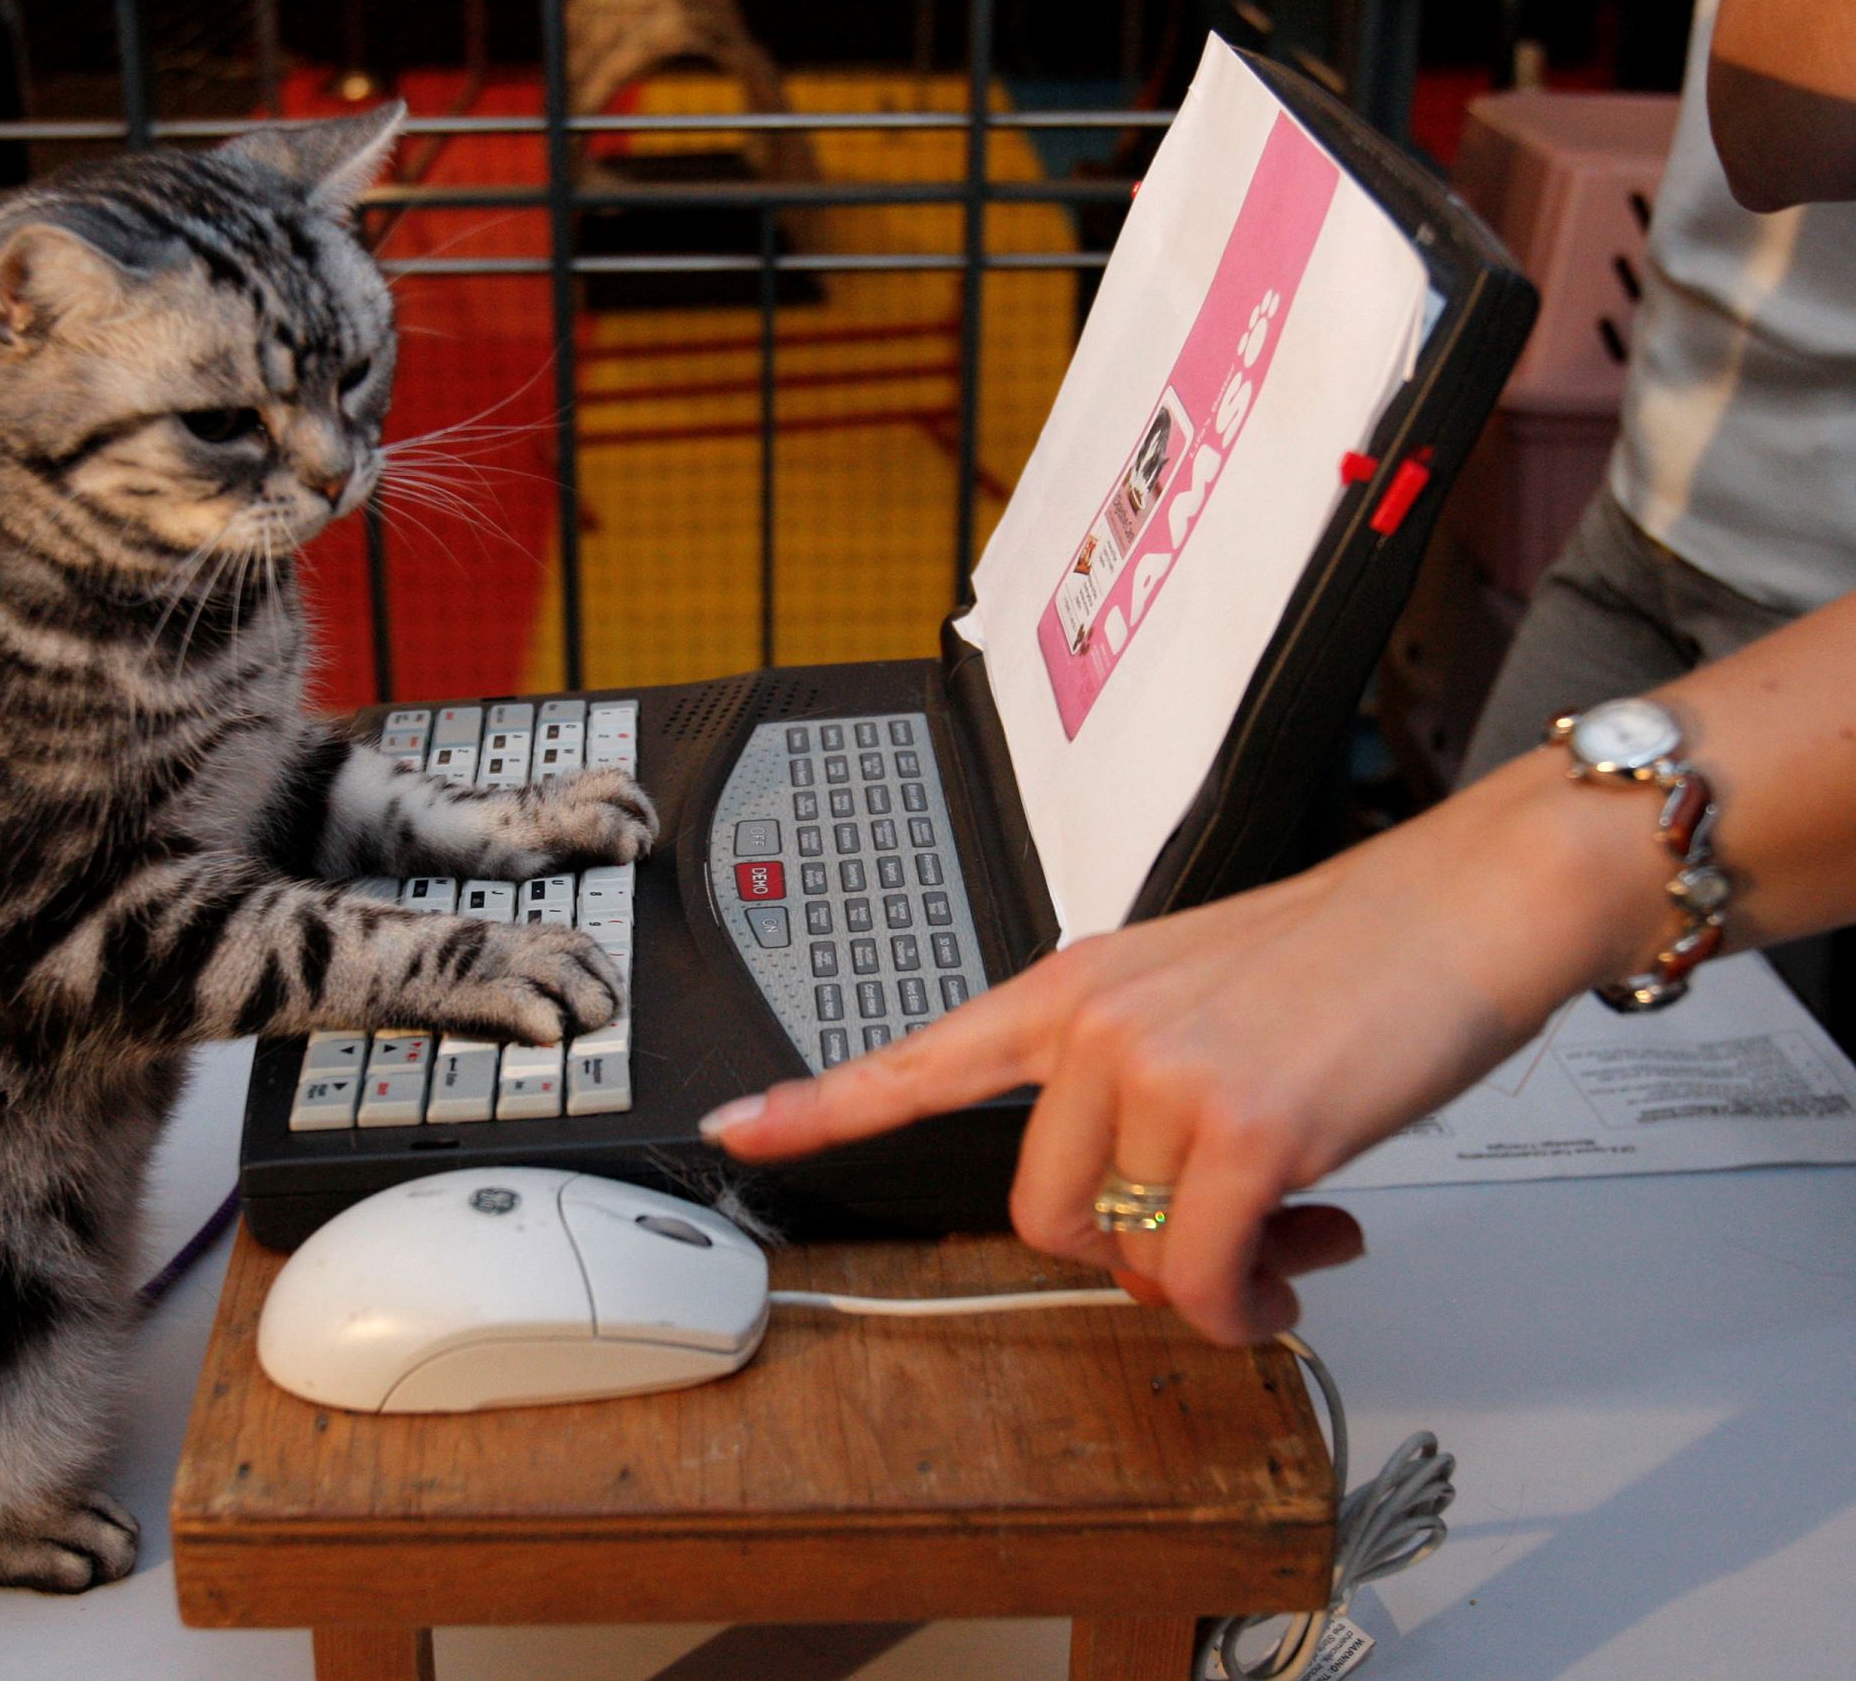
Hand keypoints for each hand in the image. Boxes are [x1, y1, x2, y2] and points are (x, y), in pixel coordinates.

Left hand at [702, 752, 1668, 1343]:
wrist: (1470, 901)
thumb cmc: (1352, 953)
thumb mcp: (1202, 995)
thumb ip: (1141, 1087)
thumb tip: (1152, 1211)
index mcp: (1072, 990)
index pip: (920, 1055)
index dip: (818, 1103)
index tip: (738, 1126)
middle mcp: (1095, 1027)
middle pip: (1043, 1214)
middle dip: (1133, 1254)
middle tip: (1220, 1241)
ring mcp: (1161, 1071)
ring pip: (1130, 1252)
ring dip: (1208, 1280)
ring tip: (1286, 1240)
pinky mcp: (1244, 1125)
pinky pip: (1203, 1275)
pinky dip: (1246, 1306)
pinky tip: (1291, 1274)